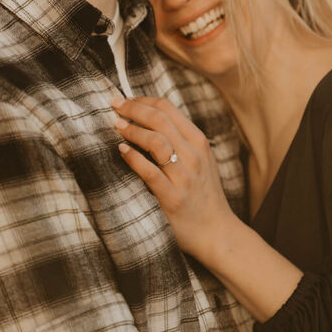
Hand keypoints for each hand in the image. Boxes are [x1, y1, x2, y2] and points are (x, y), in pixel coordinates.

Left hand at [112, 96, 235, 259]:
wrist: (217, 231)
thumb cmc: (203, 194)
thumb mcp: (199, 160)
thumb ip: (180, 140)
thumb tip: (149, 119)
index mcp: (199, 142)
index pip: (168, 108)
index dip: (143, 100)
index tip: (125, 100)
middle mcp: (193, 155)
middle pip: (160, 119)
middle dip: (133, 109)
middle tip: (114, 106)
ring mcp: (184, 176)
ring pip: (156, 141)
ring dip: (132, 129)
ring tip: (116, 125)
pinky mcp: (173, 197)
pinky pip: (150, 172)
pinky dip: (133, 158)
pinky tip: (122, 150)